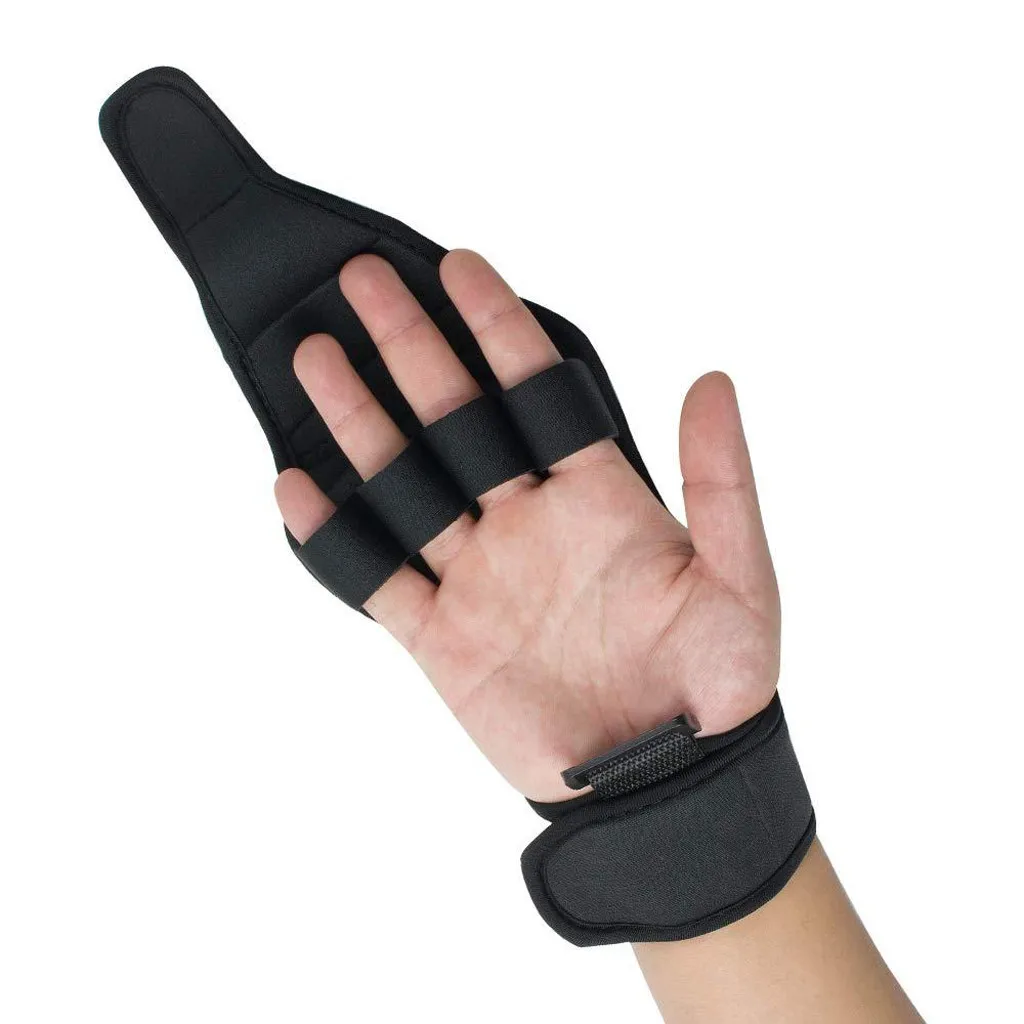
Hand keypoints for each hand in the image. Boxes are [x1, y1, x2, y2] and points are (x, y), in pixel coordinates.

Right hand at [274, 250, 779, 801]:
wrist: (664, 783)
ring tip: (314, 359)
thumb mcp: (740, 578)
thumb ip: (721, 482)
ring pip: (406, 483)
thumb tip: (714, 378)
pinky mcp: (443, 639)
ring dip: (360, 422)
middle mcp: (527, 523)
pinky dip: (335, 536)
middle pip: (456, 419)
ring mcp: (479, 578)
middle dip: (412, 348)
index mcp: (597, 497)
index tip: (459, 267)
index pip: (537, 391)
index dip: (499, 327)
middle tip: (363, 279)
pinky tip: (295, 486)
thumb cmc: (717, 684)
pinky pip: (377, 577)